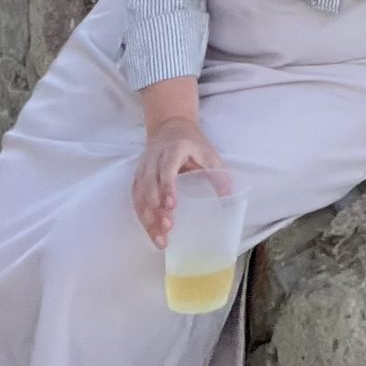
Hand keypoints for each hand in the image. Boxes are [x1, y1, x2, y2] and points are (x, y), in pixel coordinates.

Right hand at [132, 123, 231, 247]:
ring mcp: (143, 169)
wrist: (170, 126)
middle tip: (168, 228)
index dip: (167, 186)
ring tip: (161, 239)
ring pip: (139, 195)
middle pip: (149, 185)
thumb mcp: (208, 152)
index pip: (166, 168)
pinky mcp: (138, 179)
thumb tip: (228, 197)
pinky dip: (142, 217)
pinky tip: (151, 231)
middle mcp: (154, 159)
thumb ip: (218, 173)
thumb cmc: (192, 143)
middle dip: (156, 208)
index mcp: (173, 149)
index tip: (172, 205)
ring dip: (148, 218)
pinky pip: (136, 199)